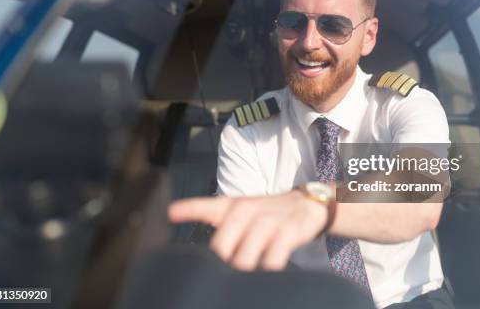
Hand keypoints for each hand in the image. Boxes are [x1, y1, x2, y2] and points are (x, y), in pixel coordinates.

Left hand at [168, 191, 326, 270]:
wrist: (307, 205)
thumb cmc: (267, 212)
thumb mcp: (238, 209)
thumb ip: (209, 215)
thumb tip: (176, 219)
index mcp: (232, 206)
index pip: (206, 206)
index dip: (188, 209)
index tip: (172, 213)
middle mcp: (247, 211)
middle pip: (222, 246)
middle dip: (222, 264)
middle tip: (226, 272)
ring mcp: (268, 222)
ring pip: (245, 257)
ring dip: (244, 270)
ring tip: (246, 275)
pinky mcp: (289, 232)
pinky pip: (272, 260)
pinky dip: (267, 269)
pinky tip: (267, 271)